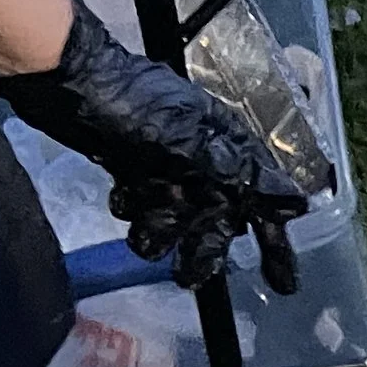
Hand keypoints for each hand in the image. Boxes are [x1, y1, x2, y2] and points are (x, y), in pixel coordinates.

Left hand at [0, 0, 315, 294]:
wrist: (68, 83)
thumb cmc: (132, 105)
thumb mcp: (193, 143)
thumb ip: (241, 176)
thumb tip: (297, 202)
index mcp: (228, 147)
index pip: (264, 202)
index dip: (275, 244)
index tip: (282, 284)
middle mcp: (205, 159)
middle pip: (219, 220)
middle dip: (204, 248)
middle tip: (189, 275)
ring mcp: (169, 164)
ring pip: (178, 220)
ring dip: (162, 231)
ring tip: (145, 232)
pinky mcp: (135, 167)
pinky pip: (146, 207)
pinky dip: (136, 210)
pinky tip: (125, 197)